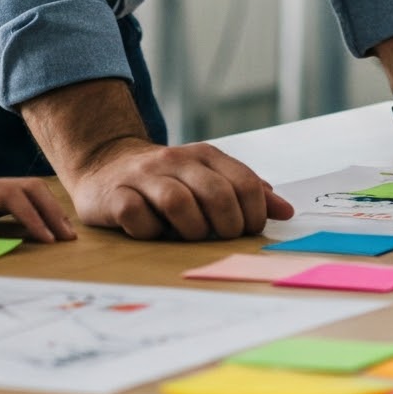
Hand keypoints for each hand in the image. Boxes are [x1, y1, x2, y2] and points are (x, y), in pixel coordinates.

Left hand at [0, 161, 74, 243]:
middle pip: (27, 189)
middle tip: (68, 237)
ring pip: (24, 191)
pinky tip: (41, 224)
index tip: (47, 238)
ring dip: (46, 209)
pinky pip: (14, 200)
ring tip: (62, 232)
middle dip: (50, 211)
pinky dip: (34, 210)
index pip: (11, 197)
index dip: (32, 216)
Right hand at [65, 139, 291, 240]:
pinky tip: (153, 232)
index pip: (244, 183)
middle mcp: (176, 160)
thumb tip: (286, 210)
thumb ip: (246, 191)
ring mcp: (144, 176)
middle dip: (226, 226)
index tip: (247, 231)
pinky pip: (136, 215)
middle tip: (220, 238)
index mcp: (205, 155)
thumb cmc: (167, 179)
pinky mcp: (116, 195)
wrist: (106, 162)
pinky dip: (149, 230)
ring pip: (179, 202)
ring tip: (188, 237)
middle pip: (216, 194)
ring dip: (191, 230)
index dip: (254, 215)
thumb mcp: (208, 176)